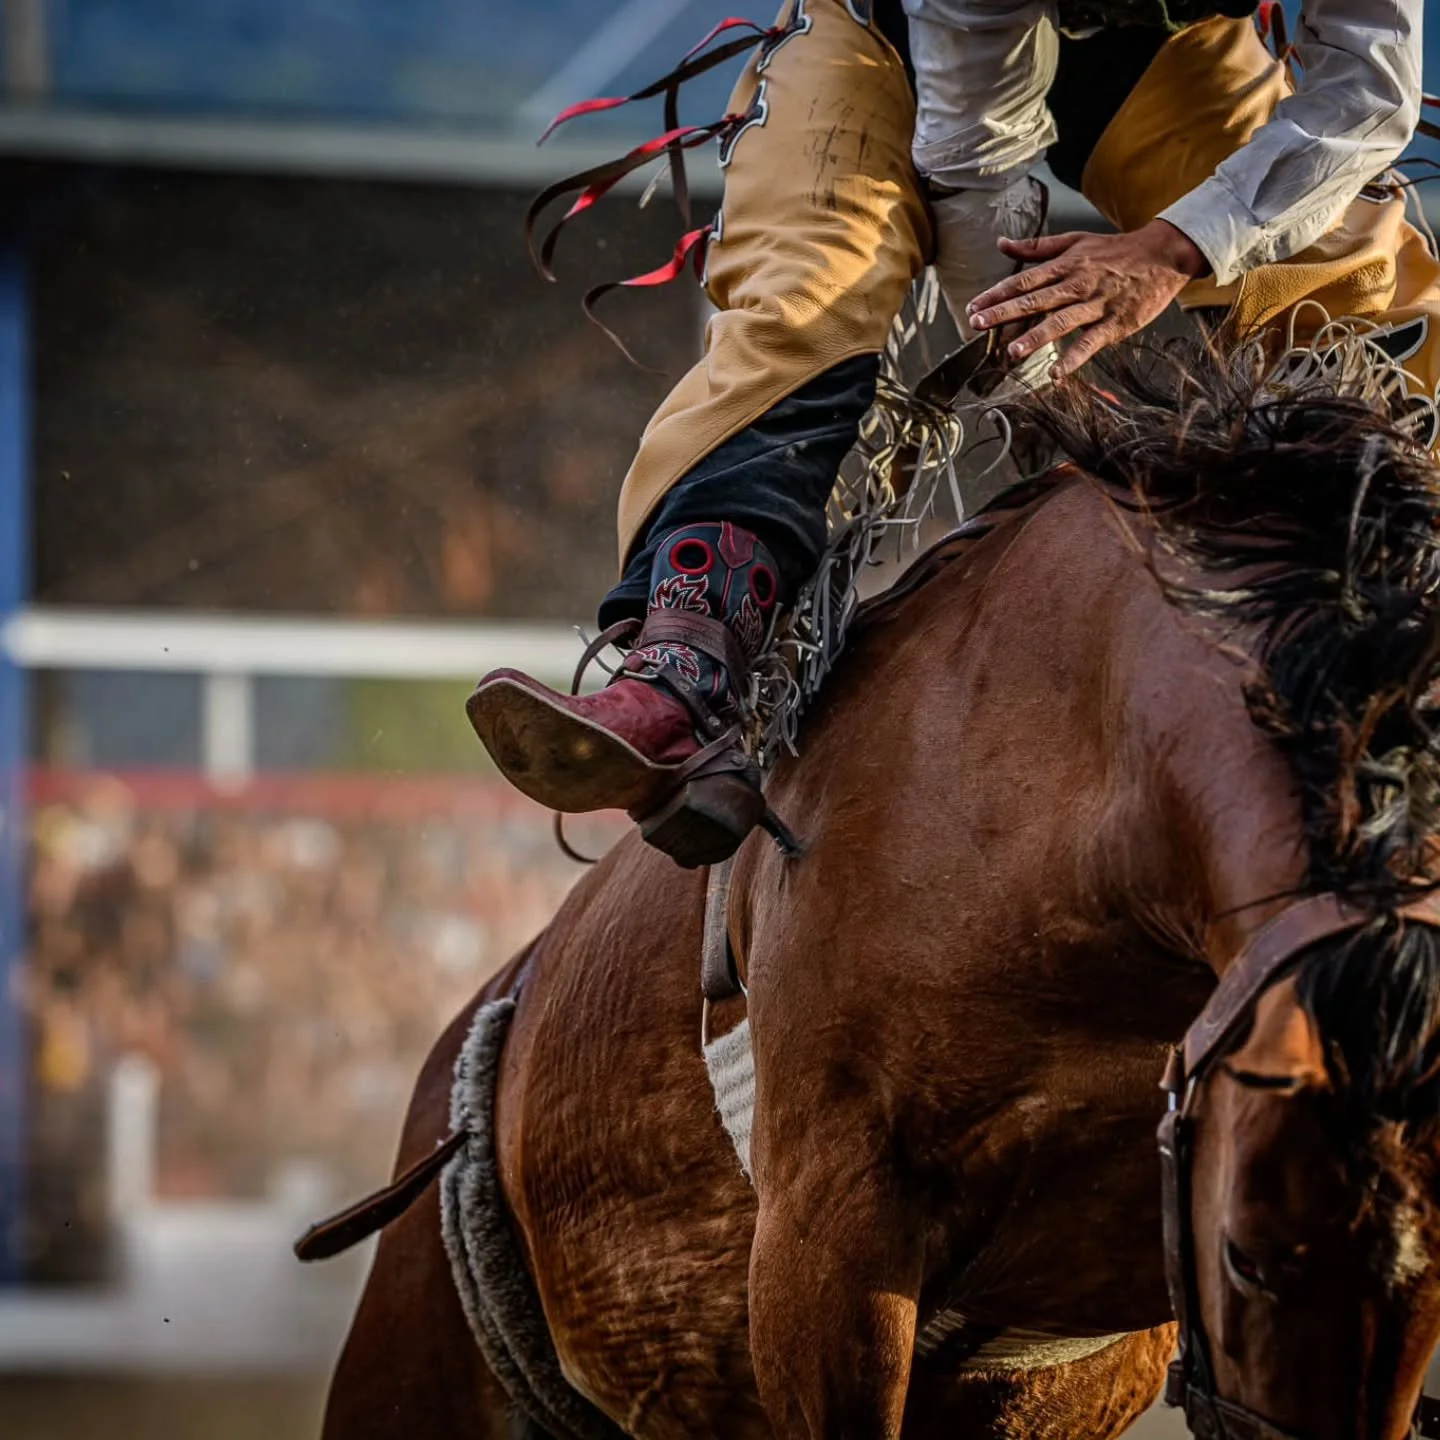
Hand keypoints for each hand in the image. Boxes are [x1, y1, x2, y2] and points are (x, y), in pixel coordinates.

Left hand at [967, 219, 1208, 378]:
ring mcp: (1096, 305)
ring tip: (1012, 352)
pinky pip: (1091, 343)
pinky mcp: (1115, 323)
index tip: (973, 307)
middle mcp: (1077, 284)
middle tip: (977, 324)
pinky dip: (1074, 359)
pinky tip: (1056, 374)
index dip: (997, 294)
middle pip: (1036, 299)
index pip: (1024, 280)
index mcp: (1065, 265)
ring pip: (1061, 321)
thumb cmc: (1115, 251)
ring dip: (1036, 337)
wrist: (1164, 255)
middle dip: (1005, 312)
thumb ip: (1036, 246)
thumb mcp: (1075, 240)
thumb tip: (1001, 243)